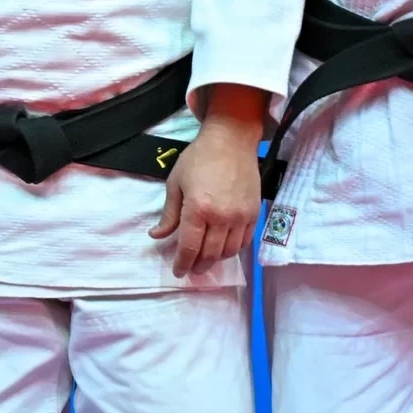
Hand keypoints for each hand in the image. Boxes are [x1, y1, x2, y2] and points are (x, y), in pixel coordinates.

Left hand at [150, 85, 263, 276]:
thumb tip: (157, 236)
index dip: (182, 263)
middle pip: (210, 254)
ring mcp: (241, 217)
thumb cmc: (198, 158)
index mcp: (198, 209)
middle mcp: (221, 217)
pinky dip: (233, 250)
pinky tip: (223, 248)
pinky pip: (244, 242)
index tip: (178, 271)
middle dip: (198, 265)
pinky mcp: (254, 214)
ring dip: (216, 260)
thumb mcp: (175, 183)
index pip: (190, 247)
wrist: (231, 141)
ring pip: (229, 251)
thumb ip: (169, 214)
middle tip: (191, 269)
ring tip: (206, 260)